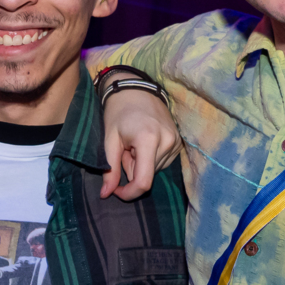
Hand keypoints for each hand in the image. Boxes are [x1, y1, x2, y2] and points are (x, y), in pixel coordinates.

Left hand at [99, 77, 180, 200]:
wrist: (136, 89)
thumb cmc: (118, 112)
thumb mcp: (109, 140)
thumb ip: (109, 169)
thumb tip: (106, 195)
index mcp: (148, 139)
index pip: (144, 182)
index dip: (129, 193)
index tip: (116, 191)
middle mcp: (166, 142)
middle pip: (147, 175)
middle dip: (132, 170)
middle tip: (124, 150)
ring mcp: (175, 142)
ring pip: (154, 170)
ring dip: (141, 164)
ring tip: (133, 144)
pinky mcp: (178, 142)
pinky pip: (162, 162)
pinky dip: (150, 158)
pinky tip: (144, 143)